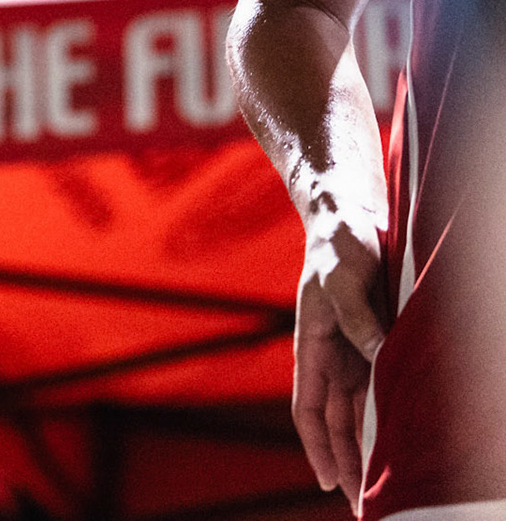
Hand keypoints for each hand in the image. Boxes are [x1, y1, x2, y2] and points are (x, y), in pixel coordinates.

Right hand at [292, 213, 386, 505]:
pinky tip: (397, 440)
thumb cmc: (339, 242)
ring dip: (364, 447)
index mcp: (311, 345)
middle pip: (336, 421)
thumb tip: (377, 354)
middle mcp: (331, 355)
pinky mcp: (375, 339)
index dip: (317, 446)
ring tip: (377, 485)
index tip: (329, 481)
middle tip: (362, 502)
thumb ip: (357, 316)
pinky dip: (383, 418)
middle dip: (344, 461)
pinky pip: (377, 389)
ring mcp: (353, 349)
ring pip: (357, 412)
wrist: (350, 215)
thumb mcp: (344, 275)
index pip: (308, 409)